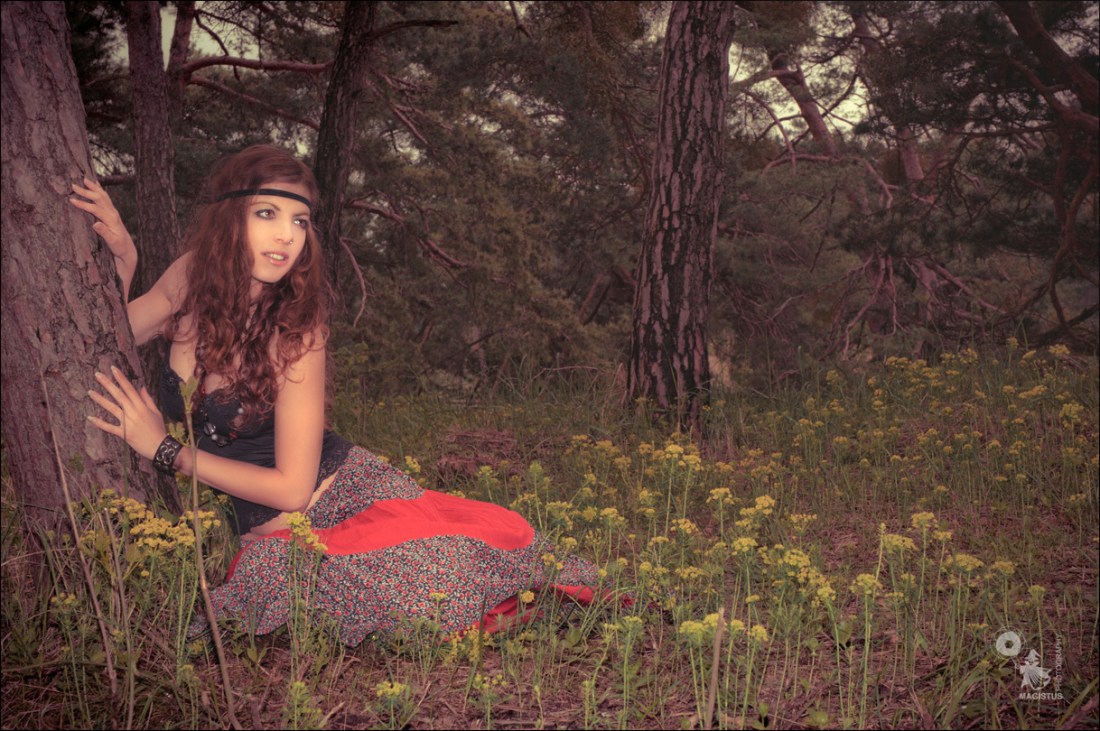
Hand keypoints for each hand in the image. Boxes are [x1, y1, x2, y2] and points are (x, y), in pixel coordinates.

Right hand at [70, 177, 136, 298]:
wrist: (128, 251)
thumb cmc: (119, 249)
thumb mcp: (112, 243)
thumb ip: (104, 233)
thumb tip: (95, 223)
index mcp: (112, 220)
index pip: (96, 209)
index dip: (84, 204)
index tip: (71, 200)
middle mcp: (113, 214)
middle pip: (100, 199)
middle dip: (86, 191)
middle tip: (72, 185)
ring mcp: (113, 213)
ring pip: (104, 196)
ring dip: (94, 188)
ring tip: (84, 179)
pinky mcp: (112, 214)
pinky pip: (106, 199)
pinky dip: (100, 191)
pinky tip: (96, 185)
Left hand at [87, 366, 167, 461]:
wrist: (160, 447)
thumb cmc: (159, 430)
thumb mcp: (156, 412)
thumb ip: (148, 399)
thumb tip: (141, 387)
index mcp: (142, 406)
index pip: (129, 389)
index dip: (121, 378)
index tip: (113, 369)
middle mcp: (134, 412)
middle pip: (119, 395)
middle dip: (108, 384)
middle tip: (98, 375)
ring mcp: (128, 423)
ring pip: (112, 408)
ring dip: (100, 400)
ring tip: (90, 392)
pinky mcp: (124, 434)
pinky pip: (109, 427)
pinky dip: (100, 423)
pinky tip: (90, 417)